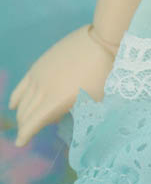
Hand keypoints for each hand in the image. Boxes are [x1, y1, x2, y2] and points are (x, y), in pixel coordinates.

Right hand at [8, 24, 116, 146]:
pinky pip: (22, 85)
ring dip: (23, 113)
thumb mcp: (94, 100)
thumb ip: (78, 114)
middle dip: (26, 125)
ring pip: (23, 100)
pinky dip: (16, 97)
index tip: (21, 143)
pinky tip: (13, 104)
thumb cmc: (102, 73)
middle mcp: (42, 90)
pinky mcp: (39, 64)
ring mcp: (39, 75)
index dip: (25, 135)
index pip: (32, 124)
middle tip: (33, 131)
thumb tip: (63, 118)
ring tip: (27, 120)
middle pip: (26, 113)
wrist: (100, 40)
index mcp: (55, 101)